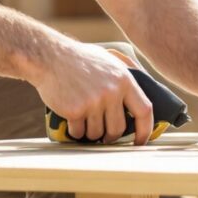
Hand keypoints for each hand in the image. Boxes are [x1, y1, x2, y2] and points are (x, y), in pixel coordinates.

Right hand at [34, 42, 153, 144]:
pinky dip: (75, 131)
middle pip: (118, 128)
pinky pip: (79, 133)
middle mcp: (111, 91)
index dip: (145, 130)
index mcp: (124, 79)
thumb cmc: (79, 58)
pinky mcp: (74, 110)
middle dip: (111, 136)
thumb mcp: (109, 57)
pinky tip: (72, 120)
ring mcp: (92, 102)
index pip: (144, 110)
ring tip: (85, 121)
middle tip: (105, 136)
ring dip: (91, 133)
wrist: (49, 56)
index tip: (140, 141)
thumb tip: (148, 86)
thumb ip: (129, 70)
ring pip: (97, 133)